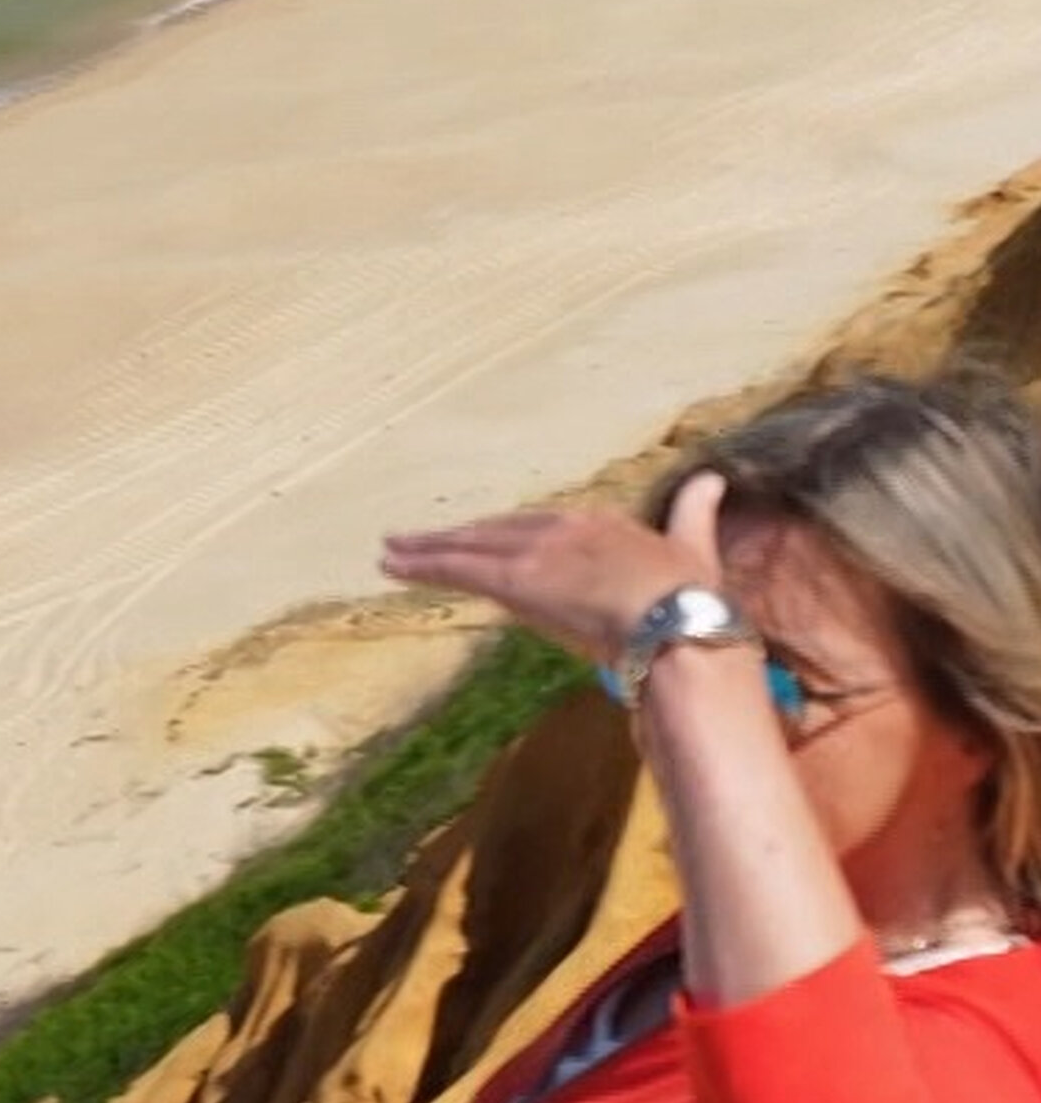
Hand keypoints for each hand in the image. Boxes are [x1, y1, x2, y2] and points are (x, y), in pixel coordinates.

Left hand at [379, 471, 726, 661]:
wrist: (677, 622)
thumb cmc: (692, 598)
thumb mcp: (695, 547)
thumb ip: (694, 513)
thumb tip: (711, 480)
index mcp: (598, 524)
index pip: (535, 527)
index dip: (502, 531)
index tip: (478, 536)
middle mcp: (560, 530)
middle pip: (493, 532)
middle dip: (454, 537)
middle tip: (411, 540)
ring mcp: (534, 553)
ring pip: (467, 548)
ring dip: (427, 550)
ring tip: (392, 553)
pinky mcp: (514, 579)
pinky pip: (458, 569)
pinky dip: (423, 566)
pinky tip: (394, 567)